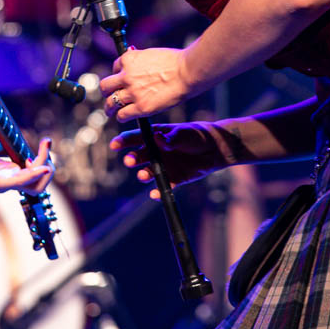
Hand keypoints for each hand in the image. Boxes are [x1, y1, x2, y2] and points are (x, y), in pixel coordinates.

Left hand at [0, 137, 54, 192]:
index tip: (45, 142)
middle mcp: (8, 181)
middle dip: (49, 164)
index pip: (34, 172)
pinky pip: (22, 182)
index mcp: (6, 173)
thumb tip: (12, 141)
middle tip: (47, 145)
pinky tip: (43, 166)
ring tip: (45, 151)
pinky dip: (35, 174)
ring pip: (36, 185)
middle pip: (39, 181)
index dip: (44, 159)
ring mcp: (4, 184)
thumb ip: (0, 147)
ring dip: (45, 167)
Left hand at [99, 46, 202, 121]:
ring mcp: (133, 92)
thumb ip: (140, 58)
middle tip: (109, 95)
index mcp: (129, 59)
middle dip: (107, 91)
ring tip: (110, 110)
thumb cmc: (176, 62)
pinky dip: (120, 117)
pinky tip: (122, 117)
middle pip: (106, 86)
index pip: (115, 67)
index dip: (118, 74)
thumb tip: (133, 56)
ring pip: (111, 102)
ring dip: (109, 107)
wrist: (187, 72)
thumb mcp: (152, 54)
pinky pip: (122, 114)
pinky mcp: (141, 107)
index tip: (121, 79)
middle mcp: (127, 75)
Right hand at [111, 121, 235, 199]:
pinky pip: (164, 187)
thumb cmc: (197, 135)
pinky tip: (154, 194)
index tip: (115, 145)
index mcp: (156, 137)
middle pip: (139, 156)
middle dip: (132, 159)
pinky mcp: (174, 179)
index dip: (124, 141)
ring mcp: (165, 166)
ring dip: (144, 174)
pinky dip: (158, 192)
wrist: (215, 149)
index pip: (136, 138)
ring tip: (143, 176)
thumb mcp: (183, 133)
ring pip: (149, 172)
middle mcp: (157, 152)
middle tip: (129, 161)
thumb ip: (170, 138)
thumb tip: (158, 137)